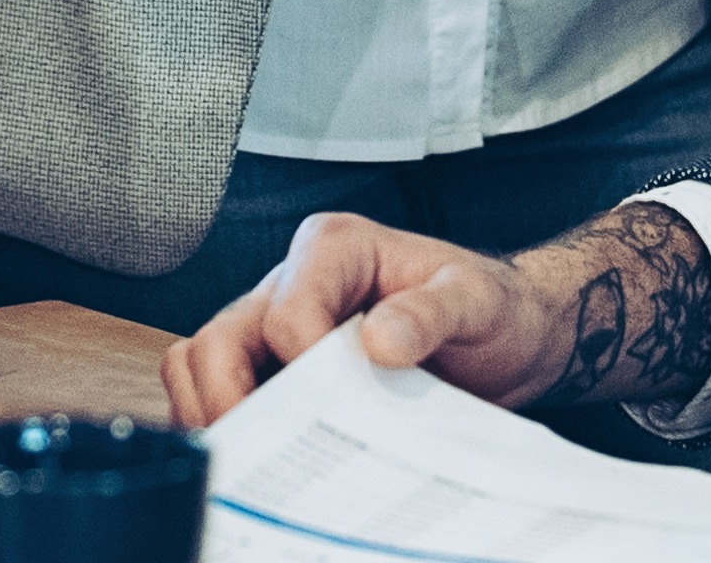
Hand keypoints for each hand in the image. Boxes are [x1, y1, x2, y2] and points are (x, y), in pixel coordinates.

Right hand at [166, 204, 710, 425]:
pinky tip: (263, 459)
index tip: (339, 403)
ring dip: (216, 413)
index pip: (286, 310)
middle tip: (265, 453)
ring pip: (201, 364)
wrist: (508, 337)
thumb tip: (379, 340)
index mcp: (334, 248)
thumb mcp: (478, 301)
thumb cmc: (492, 309)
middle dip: (229, 399)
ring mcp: (276, 326)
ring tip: (256, 461)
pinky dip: (229, 425)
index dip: (301, 365)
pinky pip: (221, 391)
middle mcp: (293, 282)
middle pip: (218, 338)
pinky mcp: (278, 368)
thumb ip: (431, 311)